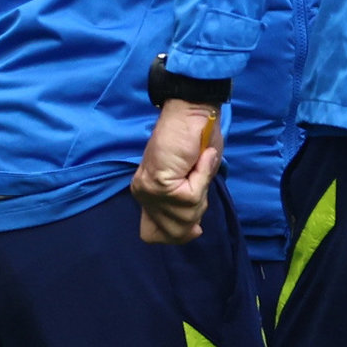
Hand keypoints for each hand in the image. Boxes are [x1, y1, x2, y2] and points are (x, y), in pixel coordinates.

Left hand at [132, 99, 221, 243]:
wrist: (192, 111)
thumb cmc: (198, 138)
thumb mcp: (194, 177)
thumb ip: (188, 201)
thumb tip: (192, 230)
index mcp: (147, 192)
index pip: (151, 233)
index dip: (175, 235)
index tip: (194, 229)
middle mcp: (142, 194)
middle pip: (173, 230)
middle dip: (195, 213)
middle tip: (199, 182)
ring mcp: (148, 191)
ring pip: (185, 215)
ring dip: (202, 192)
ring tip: (199, 166)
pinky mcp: (159, 184)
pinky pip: (190, 196)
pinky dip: (203, 178)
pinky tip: (201, 159)